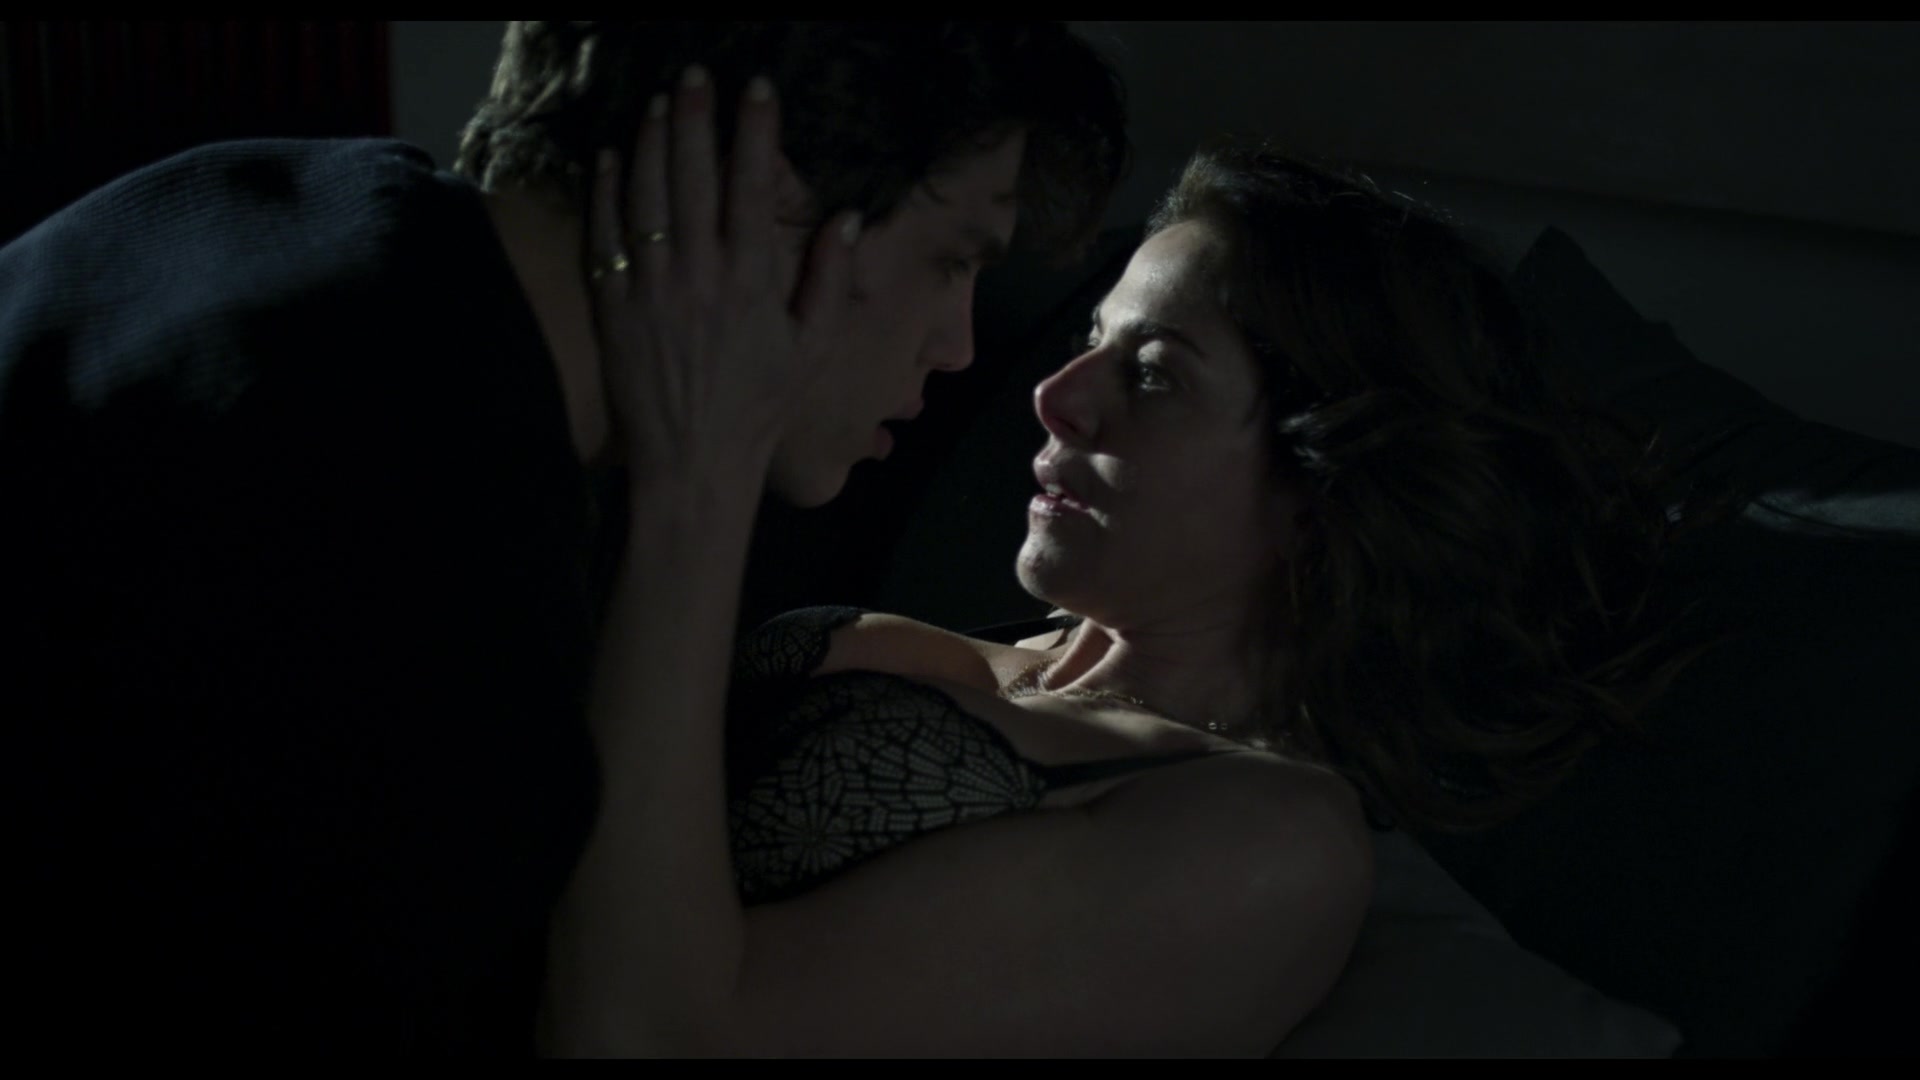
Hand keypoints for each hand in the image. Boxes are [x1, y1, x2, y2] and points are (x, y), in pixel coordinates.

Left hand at [584, 67, 860, 473]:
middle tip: (696, 75)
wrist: (695, 460)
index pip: (752, 188)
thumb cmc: (762, 406)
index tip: (757, 88)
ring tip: (659, 101)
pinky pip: (606, 236)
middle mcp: (698, 276)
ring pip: (646, 196)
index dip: (754, 132)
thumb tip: (846, 217)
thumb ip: (830, 279)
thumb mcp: (814, 348)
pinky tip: (611, 156)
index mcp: (752, 282)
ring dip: (651, 142)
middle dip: (696, 118)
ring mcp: (650, 289)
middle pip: (693, 177)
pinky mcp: (614, 307)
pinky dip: (607, 191)